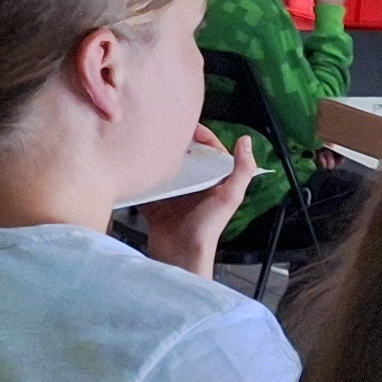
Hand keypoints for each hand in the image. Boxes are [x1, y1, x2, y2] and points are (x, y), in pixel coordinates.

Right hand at [138, 127, 258, 276]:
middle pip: (186, 155)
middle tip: (163, 129)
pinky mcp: (156, 202)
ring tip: (148, 143)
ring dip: (157, 156)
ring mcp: (174, 194)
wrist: (180, 256)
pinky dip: (141, 176)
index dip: (202, 135)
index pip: (210, 150)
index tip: (188, 124)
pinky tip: (135, 165)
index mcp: (214, 181)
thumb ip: (242, 170)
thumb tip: (246, 141)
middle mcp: (195, 185)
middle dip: (176, 142)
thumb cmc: (207, 230)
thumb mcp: (229, 197)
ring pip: (165, 167)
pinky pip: (148, 184)